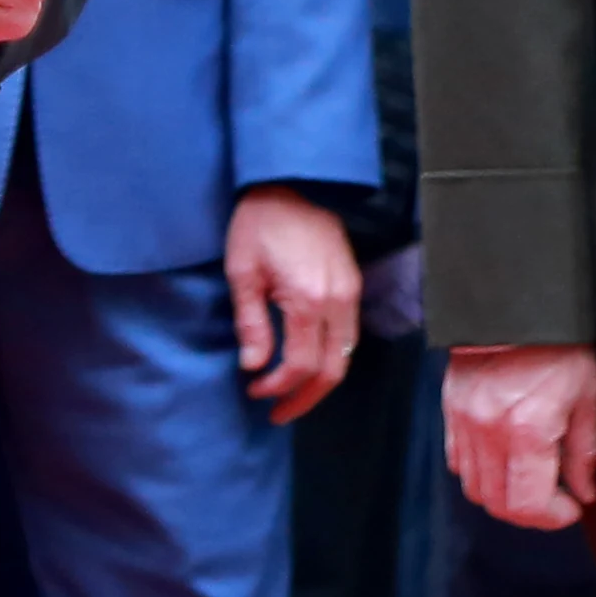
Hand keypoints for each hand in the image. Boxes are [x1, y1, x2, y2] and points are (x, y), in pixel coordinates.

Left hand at [225, 190, 361, 425]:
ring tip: (291, 396)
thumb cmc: (259, 223)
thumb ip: (251, 322)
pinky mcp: (353, 286)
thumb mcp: (242, 271)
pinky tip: (308, 366)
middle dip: (304, 398)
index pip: (301, 364)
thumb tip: (254, 366)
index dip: (278, 386)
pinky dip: (331, 359)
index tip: (254, 390)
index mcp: (308, 299)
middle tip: (277, 413)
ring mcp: (351, 294)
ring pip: (346, 358)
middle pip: (332, 370)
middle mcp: (338, 302)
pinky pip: (349, 337)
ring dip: (320, 383)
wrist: (291, 183)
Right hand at [440, 344, 595, 529]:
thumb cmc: (559, 346)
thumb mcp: (588, 395)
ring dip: (503, 493)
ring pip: (473, 485)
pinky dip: (479, 470)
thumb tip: (584, 491)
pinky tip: (504, 457)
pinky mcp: (449, 407)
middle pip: (497, 503)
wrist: (516, 304)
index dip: (552, 518)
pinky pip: (456, 459)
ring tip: (529, 479)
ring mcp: (463, 419)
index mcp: (527, 431)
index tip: (571, 506)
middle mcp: (488, 431)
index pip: (527, 505)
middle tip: (553, 500)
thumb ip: (584, 451)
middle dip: (529, 512)